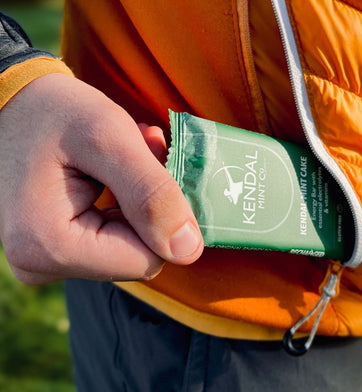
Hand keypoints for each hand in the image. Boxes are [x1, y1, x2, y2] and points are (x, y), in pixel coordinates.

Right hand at [0, 73, 202, 283]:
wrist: (14, 104)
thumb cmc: (54, 111)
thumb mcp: (109, 138)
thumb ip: (151, 194)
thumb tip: (189, 250)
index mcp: (50, 247)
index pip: (146, 259)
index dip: (162, 215)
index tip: (150, 163)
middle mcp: (42, 265)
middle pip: (138, 255)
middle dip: (149, 204)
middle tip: (139, 153)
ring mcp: (47, 261)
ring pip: (130, 246)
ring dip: (140, 200)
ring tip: (122, 157)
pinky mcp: (56, 250)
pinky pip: (113, 239)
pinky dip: (125, 204)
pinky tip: (112, 171)